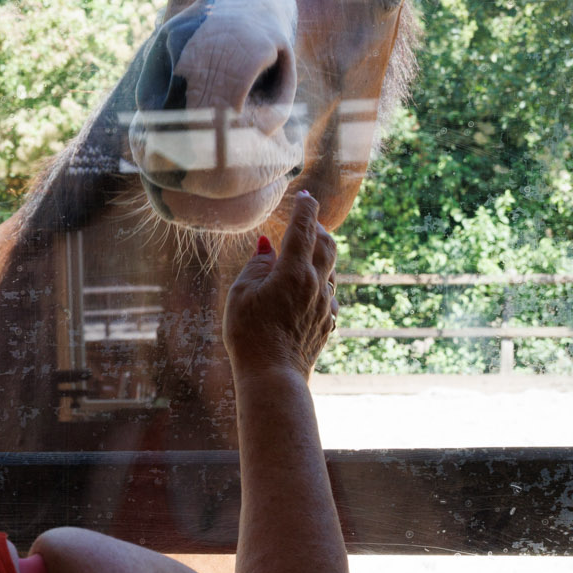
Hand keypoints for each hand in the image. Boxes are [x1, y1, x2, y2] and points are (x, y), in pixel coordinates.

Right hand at [225, 190, 338, 378]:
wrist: (273, 376)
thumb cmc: (249, 334)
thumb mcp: (241, 294)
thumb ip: (257, 264)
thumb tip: (268, 245)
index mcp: (294, 271)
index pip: (305, 227)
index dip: (305, 207)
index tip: (305, 195)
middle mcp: (317, 284)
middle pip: (327, 243)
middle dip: (317, 227)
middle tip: (305, 221)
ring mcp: (326, 305)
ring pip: (331, 268)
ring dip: (321, 254)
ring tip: (304, 252)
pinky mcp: (327, 323)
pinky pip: (330, 293)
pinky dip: (321, 280)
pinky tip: (309, 286)